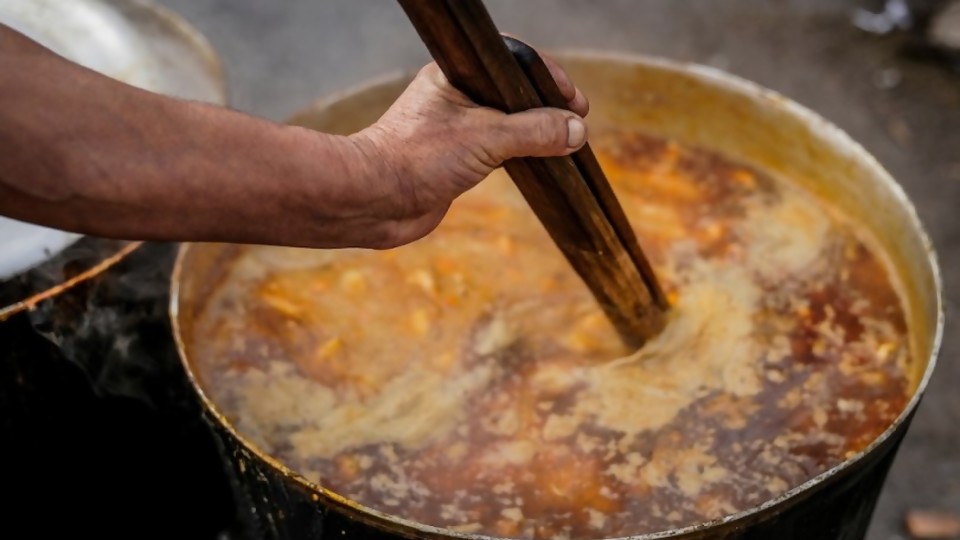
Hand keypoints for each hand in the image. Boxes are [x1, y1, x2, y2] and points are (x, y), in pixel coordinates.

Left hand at [350, 56, 588, 247]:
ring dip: (534, 135)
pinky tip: (538, 165)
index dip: (547, 77)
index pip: (513, 63)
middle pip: (513, 94)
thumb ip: (534, 132)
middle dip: (546, 107)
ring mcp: (455, 131)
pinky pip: (498, 152)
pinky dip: (521, 157)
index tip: (574, 100)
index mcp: (456, 76)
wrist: (373, 201)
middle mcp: (455, 99)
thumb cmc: (415, 159)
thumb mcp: (486, 138)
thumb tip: (575, 130)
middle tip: (576, 122)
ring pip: (507, 125)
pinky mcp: (456, 161)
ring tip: (564, 144)